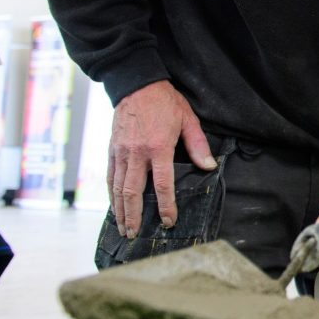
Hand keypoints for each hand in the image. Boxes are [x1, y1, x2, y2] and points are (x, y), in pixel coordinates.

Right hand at [109, 81, 213, 237]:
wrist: (136, 85)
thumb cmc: (165, 102)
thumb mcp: (188, 119)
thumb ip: (198, 145)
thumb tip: (209, 167)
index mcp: (158, 147)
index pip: (162, 184)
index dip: (166, 205)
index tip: (168, 220)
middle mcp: (136, 153)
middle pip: (132, 192)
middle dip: (134, 216)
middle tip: (135, 234)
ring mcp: (121, 152)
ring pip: (117, 188)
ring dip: (119, 210)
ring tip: (123, 228)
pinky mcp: (111, 149)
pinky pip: (110, 176)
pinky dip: (111, 194)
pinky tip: (114, 206)